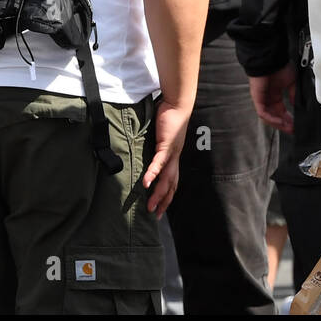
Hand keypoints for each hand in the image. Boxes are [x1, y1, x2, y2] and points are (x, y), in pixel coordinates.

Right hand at [143, 98, 191, 216]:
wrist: (178, 105)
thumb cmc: (168, 119)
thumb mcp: (159, 138)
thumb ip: (153, 147)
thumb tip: (142, 153)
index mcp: (174, 158)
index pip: (173, 182)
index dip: (167, 197)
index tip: (160, 210)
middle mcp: (175, 159)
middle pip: (171, 185)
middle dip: (163, 201)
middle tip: (155, 215)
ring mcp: (172, 153)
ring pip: (166, 178)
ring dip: (158, 193)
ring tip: (150, 206)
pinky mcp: (166, 145)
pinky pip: (160, 163)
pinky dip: (153, 173)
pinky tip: (146, 183)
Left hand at [250, 65, 296, 133]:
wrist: (271, 60)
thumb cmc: (280, 67)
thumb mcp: (292, 82)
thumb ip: (294, 95)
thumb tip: (297, 105)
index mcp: (275, 94)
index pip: (281, 111)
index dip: (288, 119)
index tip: (295, 125)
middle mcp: (268, 98)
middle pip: (275, 116)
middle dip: (284, 124)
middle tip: (292, 129)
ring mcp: (262, 99)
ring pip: (268, 117)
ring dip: (278, 123)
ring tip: (288, 128)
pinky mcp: (257, 99)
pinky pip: (263, 113)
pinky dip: (272, 118)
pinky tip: (280, 121)